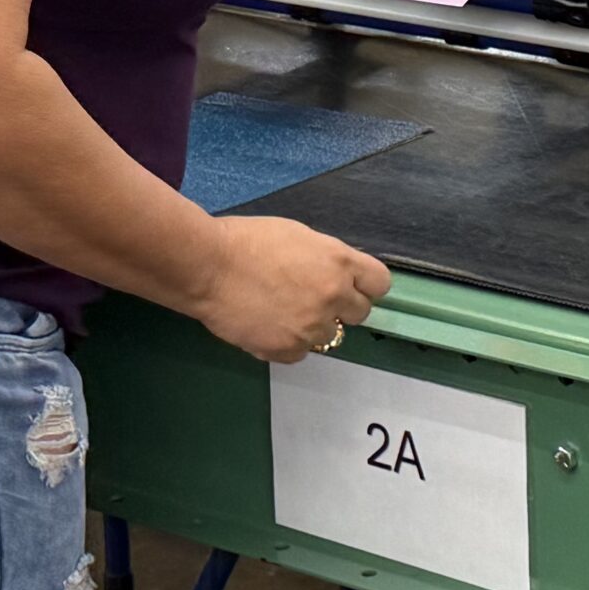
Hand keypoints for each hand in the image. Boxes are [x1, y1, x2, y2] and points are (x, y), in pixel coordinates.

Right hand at [192, 215, 392, 363]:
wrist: (209, 267)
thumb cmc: (248, 241)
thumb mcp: (300, 237)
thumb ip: (327, 259)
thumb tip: (339, 275)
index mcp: (339, 262)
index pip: (380, 283)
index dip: (365, 285)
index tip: (352, 286)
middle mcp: (333, 297)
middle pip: (360, 313)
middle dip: (341, 307)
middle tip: (313, 298)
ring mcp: (311, 327)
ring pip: (329, 336)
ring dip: (313, 326)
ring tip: (282, 310)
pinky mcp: (286, 349)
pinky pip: (301, 353)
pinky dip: (289, 342)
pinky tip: (268, 325)